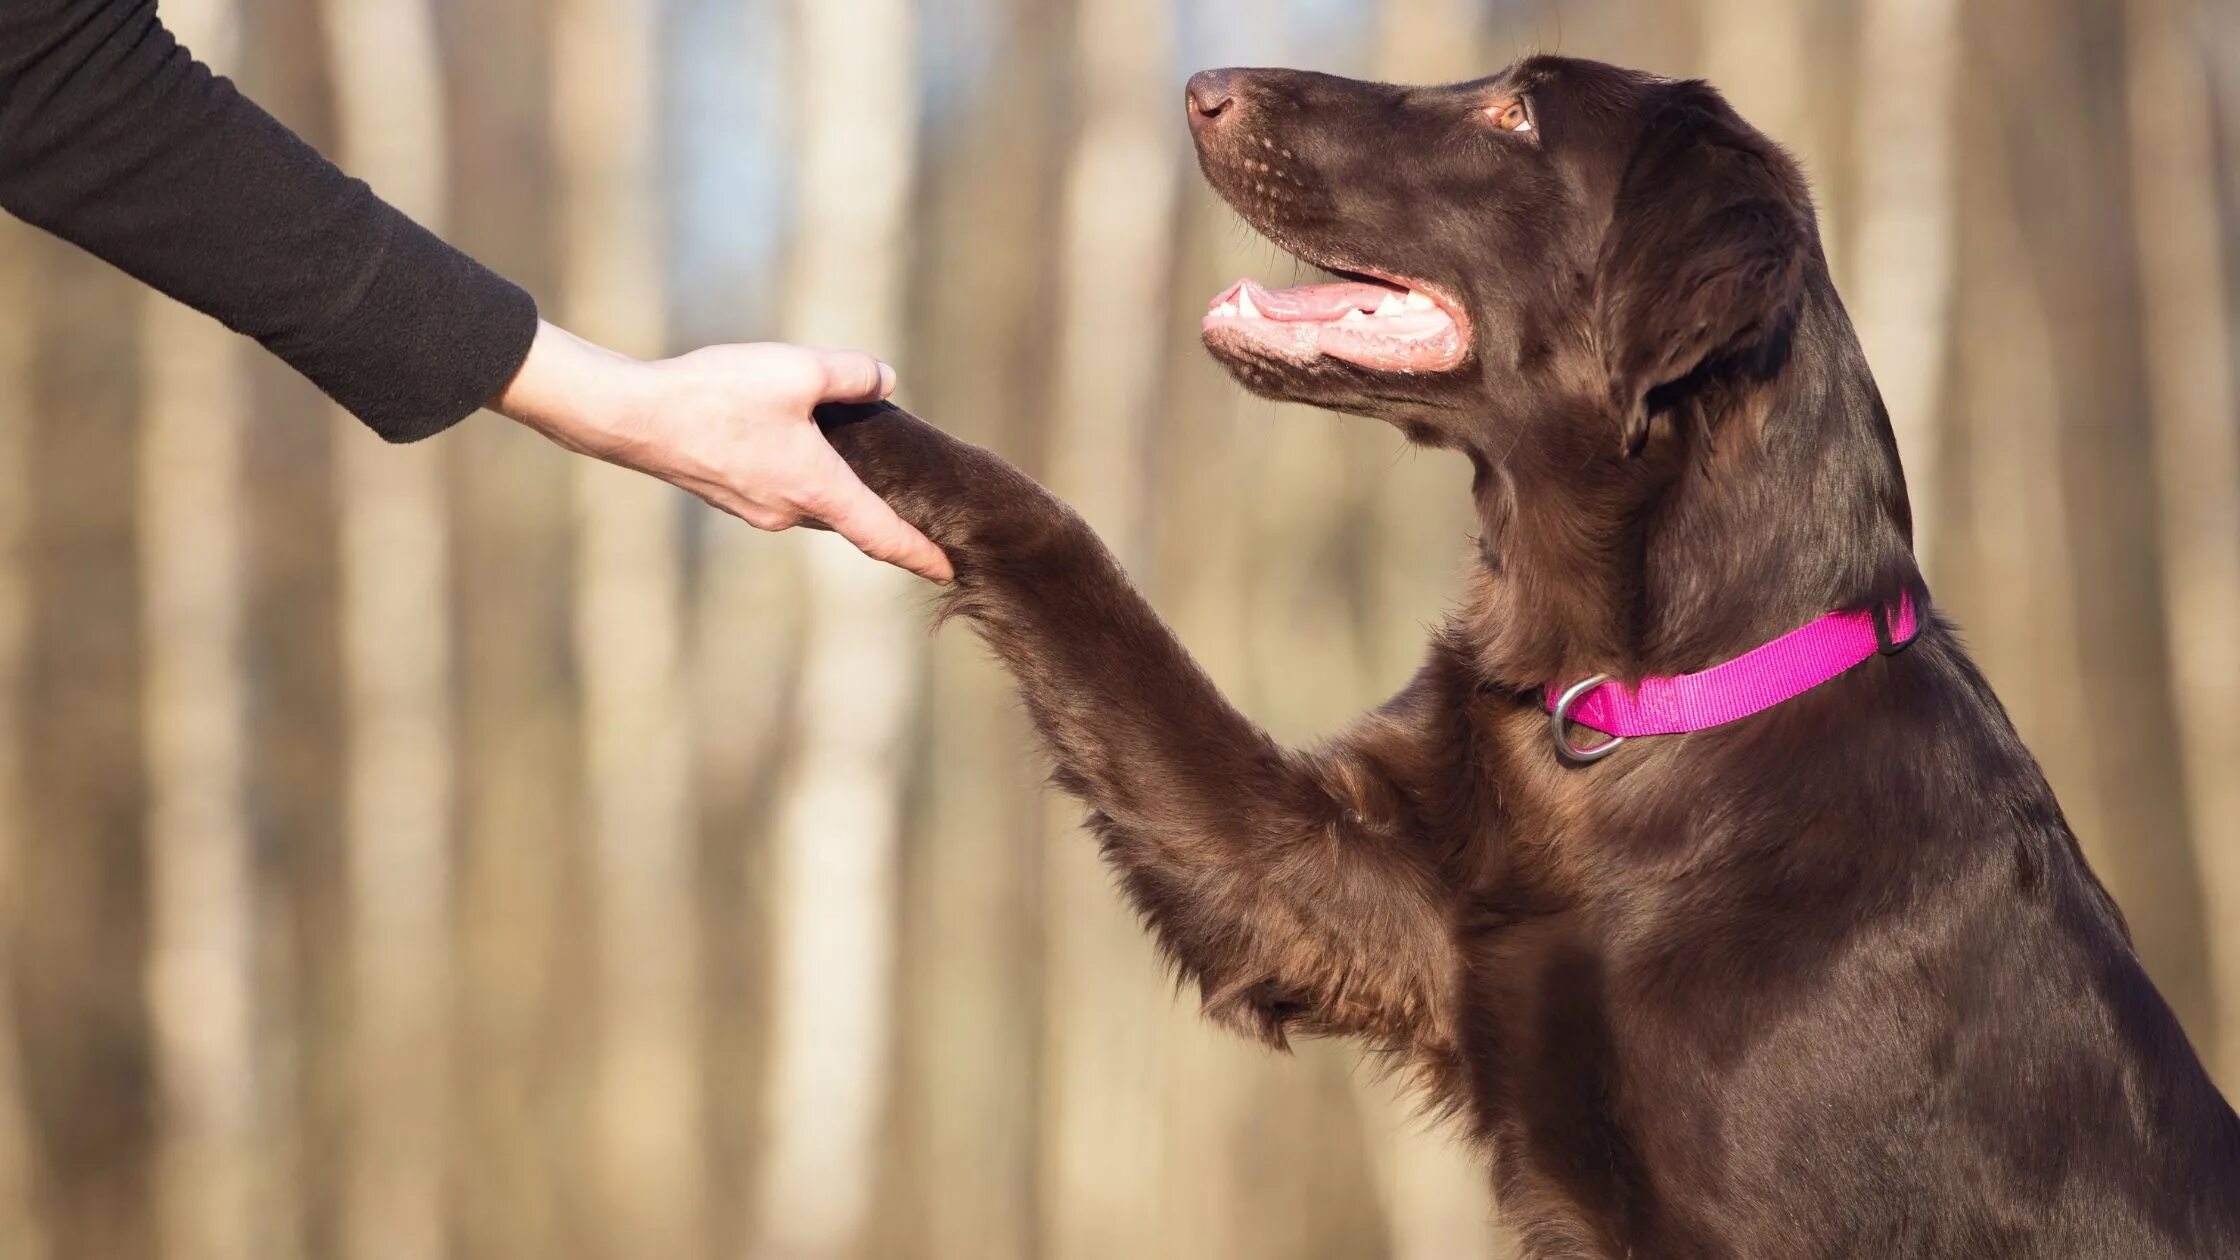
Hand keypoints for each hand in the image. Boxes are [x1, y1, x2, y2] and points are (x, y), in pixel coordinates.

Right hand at [491, 320, 954, 582]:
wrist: (633, 418)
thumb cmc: (716, 395)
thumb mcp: (797, 369)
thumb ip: (851, 374)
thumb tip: (885, 379)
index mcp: (817, 489)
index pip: (883, 535)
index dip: (921, 555)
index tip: (950, 573)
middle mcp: (790, 511)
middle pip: (853, 517)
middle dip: (885, 512)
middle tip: (921, 501)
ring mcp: (757, 509)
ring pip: (817, 502)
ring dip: (842, 488)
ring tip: (862, 459)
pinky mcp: (731, 495)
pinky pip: (786, 491)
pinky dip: (807, 477)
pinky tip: (802, 442)